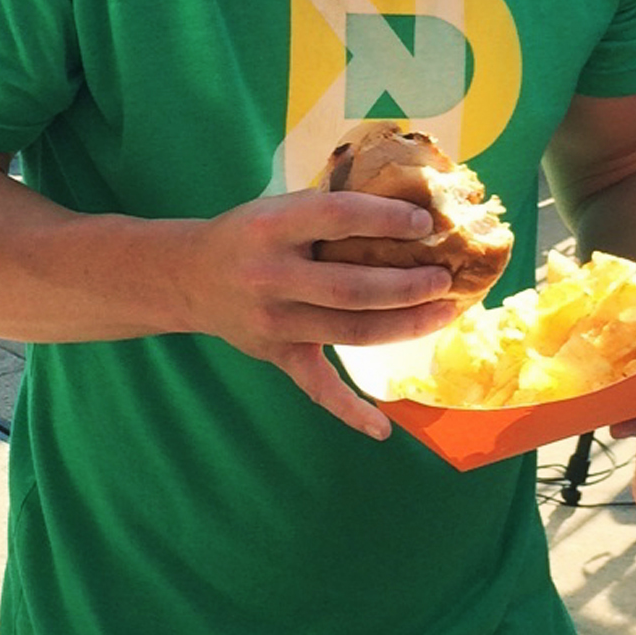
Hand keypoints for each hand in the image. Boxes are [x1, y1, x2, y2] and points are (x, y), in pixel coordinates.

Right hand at [186, 189, 459, 438]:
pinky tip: (383, 428)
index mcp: (273, 227)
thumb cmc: (251, 232)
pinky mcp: (276, 355)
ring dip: (402, 326)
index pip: (338, 218)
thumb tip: (408, 206)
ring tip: (443, 314)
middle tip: (444, 279)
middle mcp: (271, 276)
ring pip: (349, 331)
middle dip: (406, 285)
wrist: (191, 276)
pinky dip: (349, 411)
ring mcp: (274, 323)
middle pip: (352, 287)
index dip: (385, 220)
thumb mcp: (281, 206)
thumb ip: (332, 208)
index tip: (425, 224)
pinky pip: (316, 387)